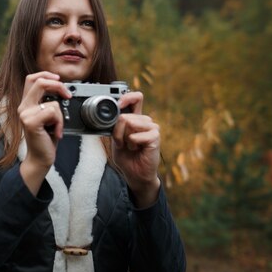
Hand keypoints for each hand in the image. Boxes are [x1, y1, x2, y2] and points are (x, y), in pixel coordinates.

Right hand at [18, 72, 70, 194]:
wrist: (40, 158)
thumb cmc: (46, 138)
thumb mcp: (47, 117)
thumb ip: (48, 102)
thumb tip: (60, 88)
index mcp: (26, 103)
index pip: (32, 78)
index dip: (46, 74)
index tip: (59, 80)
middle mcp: (23, 107)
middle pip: (40, 82)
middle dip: (59, 86)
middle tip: (67, 95)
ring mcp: (25, 114)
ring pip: (53, 102)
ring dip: (61, 116)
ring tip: (57, 127)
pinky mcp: (31, 122)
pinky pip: (53, 112)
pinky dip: (59, 123)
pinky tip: (55, 132)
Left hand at [112, 91, 160, 207]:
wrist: (135, 173)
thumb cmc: (126, 156)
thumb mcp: (115, 139)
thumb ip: (115, 126)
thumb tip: (117, 116)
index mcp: (135, 118)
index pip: (136, 98)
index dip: (127, 97)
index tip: (119, 103)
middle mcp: (145, 121)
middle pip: (125, 116)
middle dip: (117, 131)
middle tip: (122, 143)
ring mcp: (152, 128)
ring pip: (129, 123)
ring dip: (124, 138)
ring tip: (130, 146)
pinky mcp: (155, 137)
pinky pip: (136, 135)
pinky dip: (131, 144)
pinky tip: (136, 149)